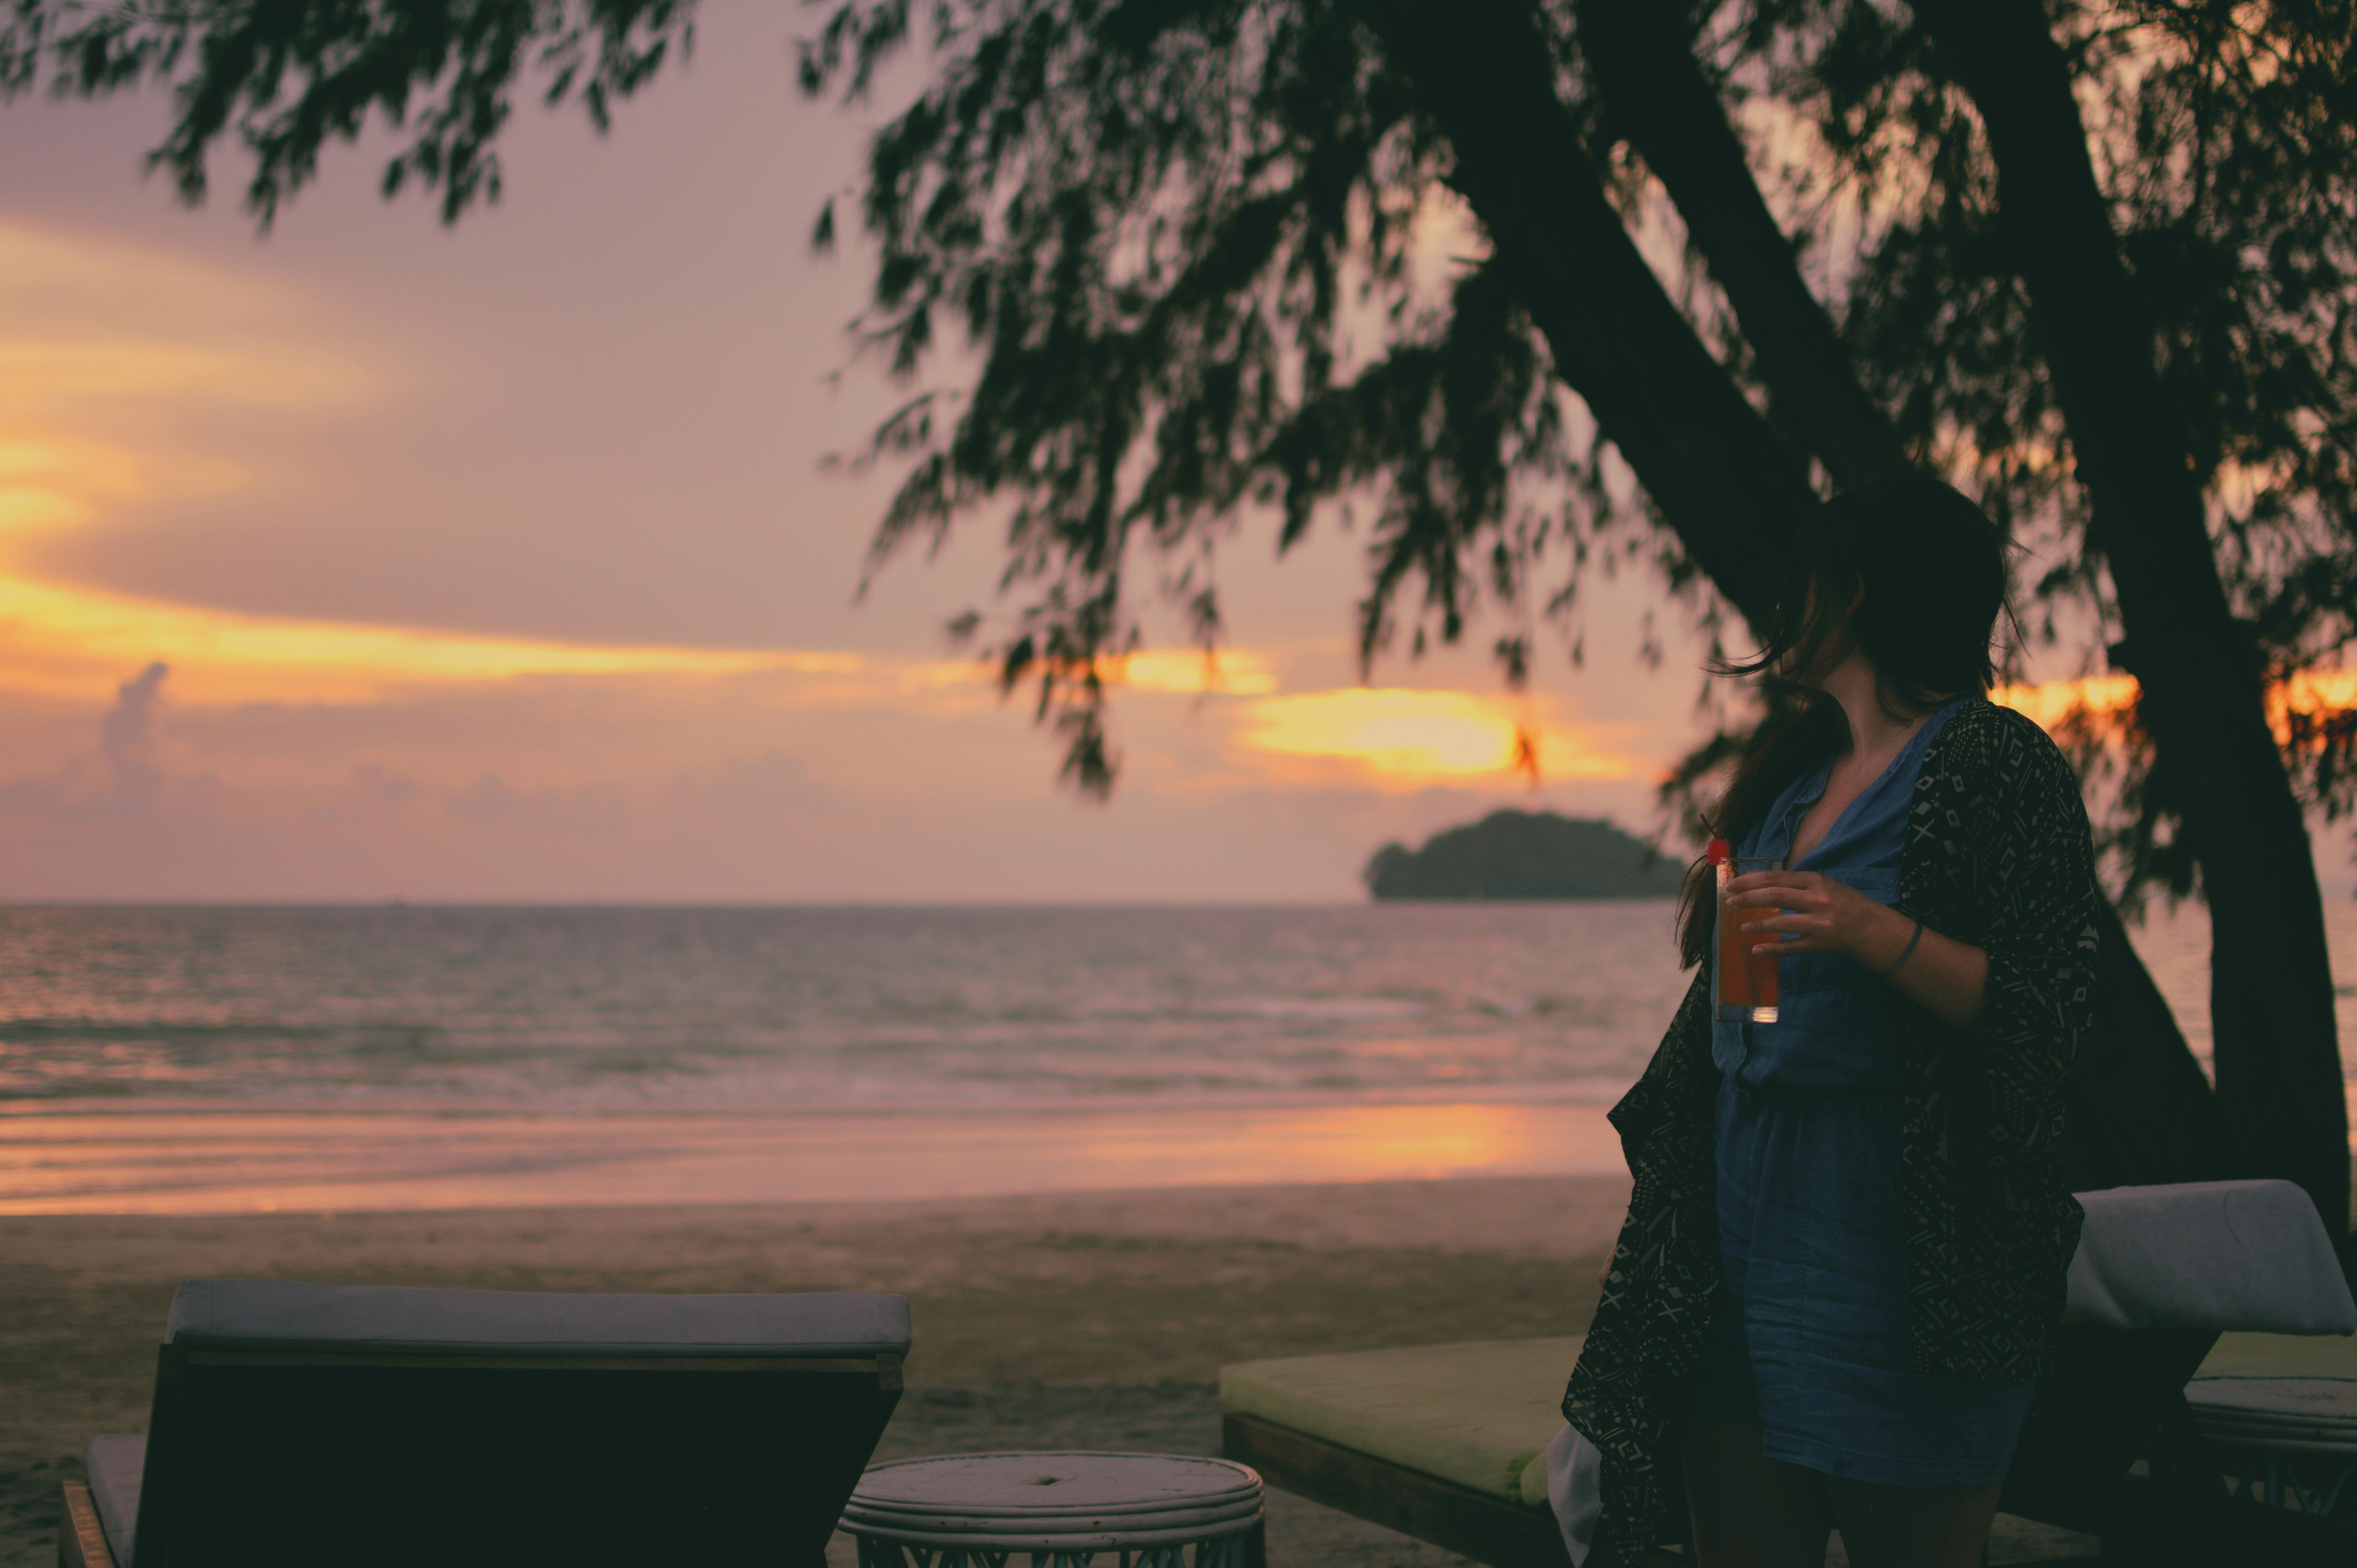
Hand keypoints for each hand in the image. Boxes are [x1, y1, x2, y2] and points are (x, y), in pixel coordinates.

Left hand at [1723, 870, 1913, 968]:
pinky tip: (1757, 949)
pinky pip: (1792, 947)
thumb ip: (1797, 884)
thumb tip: (1762, 884)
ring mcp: (1818, 922)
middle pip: (1775, 896)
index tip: (1731, 885)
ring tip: (1741, 927)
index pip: (1775, 878)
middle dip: (1748, 898)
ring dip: (1758, 924)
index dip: (1750, 881)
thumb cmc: (1843, 902)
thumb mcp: (1823, 885)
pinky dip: (1773, 948)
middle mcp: (1816, 899)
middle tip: (1730, 903)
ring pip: (1782, 922)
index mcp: (1814, 881)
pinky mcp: (1820, 943)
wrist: (1871, 926)